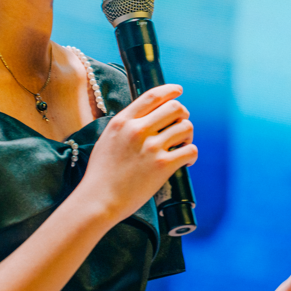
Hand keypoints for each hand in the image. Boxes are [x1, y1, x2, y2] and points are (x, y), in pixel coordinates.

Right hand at [78, 84, 196, 223]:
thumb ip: (125, 125)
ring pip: (186, 127)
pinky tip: (185, 161)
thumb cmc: (101, 174)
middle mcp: (138, 130)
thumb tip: (145, 117)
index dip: (170, 90)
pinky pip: (190, 150)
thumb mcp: (107, 139)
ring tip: (181, 145)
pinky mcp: (163, 165)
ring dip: (188, 135)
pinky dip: (191, 155)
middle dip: (182, 115)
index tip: (178, 91)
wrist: (99, 200)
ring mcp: (151, 147)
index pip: (152, 96)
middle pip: (175, 108)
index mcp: (123, 121)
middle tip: (180, 126)